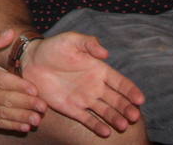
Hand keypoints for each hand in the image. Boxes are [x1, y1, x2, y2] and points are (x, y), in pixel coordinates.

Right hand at [0, 28, 46, 132]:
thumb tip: (11, 32)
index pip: (1, 80)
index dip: (18, 85)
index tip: (34, 89)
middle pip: (5, 99)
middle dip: (25, 103)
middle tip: (42, 106)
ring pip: (3, 113)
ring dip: (21, 116)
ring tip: (37, 118)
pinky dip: (12, 126)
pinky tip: (25, 126)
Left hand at [20, 33, 144, 136]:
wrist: (32, 60)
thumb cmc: (53, 47)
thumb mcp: (71, 40)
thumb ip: (88, 43)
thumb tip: (105, 53)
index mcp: (99, 71)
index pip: (120, 83)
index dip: (131, 91)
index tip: (140, 99)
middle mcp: (95, 87)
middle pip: (116, 100)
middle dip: (126, 108)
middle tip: (134, 116)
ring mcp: (85, 99)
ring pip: (105, 112)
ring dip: (115, 118)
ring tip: (123, 125)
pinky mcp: (72, 109)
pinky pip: (87, 119)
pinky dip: (97, 126)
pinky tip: (105, 132)